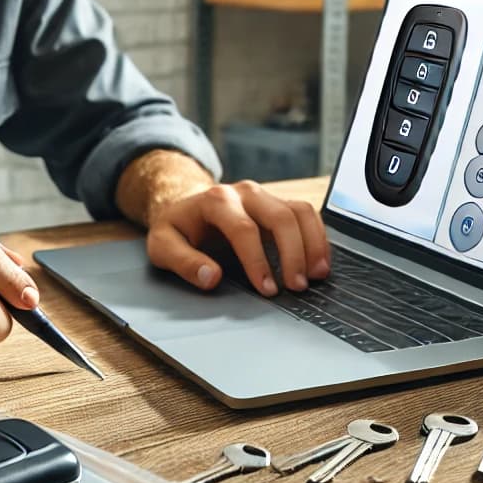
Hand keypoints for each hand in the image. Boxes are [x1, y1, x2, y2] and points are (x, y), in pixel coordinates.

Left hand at [145, 181, 330, 295]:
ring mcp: (264, 196)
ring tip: (316, 276)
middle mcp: (244, 193)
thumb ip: (183, 262)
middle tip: (296, 286)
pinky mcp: (278, 204)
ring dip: (313, 244)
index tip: (267, 289)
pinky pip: (306, 215)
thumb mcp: (162, 246)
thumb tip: (211, 278)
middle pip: (279, 216)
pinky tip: (320, 263)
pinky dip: (318, 238)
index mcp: (215, 200)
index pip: (244, 229)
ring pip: (300, 212)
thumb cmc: (176, 229)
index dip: (258, 261)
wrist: (184, 206)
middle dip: (292, 253)